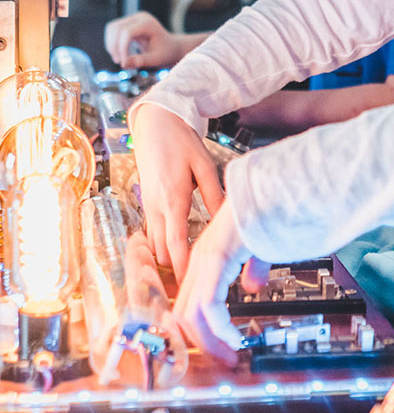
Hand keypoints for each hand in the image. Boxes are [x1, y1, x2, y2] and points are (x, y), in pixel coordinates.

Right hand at [104, 11, 181, 68]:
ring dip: (111, 44)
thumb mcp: (156, 59)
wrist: (170, 47)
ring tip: (119, 59)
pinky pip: (113, 30)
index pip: (126, 32)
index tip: (123, 63)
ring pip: (112, 28)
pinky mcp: (128, 23)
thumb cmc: (165, 54)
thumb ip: (142, 61)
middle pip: (116, 28)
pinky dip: (112, 43)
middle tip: (119, 62)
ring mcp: (133, 18)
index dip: (121, 48)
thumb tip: (125, 64)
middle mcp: (139, 17)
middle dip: (114, 46)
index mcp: (148, 23)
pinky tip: (119, 54)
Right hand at [130, 103, 224, 281]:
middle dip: (174, 272)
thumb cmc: (180, 141)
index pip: (176, 243)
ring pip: (154, 245)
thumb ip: (214, 195)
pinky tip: (174, 254)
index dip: (182, 268)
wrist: (155, 122)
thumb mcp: (204, 165)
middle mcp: (156, 206)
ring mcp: (148, 205)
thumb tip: (227, 220)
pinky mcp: (147, 202)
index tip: (191, 286)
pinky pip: (151, 233)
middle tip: (193, 289)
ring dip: (167, 260)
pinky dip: (160, 247)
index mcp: (173, 198)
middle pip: (162, 251)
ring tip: (187, 278)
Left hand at [175, 200, 270, 361]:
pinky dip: (221, 329)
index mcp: (205, 259)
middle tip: (223, 358)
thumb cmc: (261, 216)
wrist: (266, 196)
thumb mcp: (255, 250)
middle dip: (202, 342)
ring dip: (210, 340)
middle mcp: (198, 262)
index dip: (200, 330)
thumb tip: (252, 286)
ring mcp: (204, 263)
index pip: (188, 303)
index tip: (219, 346)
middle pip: (182, 314)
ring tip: (229, 353)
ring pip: (191, 315)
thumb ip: (251, 268)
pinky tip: (236, 337)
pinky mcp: (214, 263)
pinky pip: (209, 307)